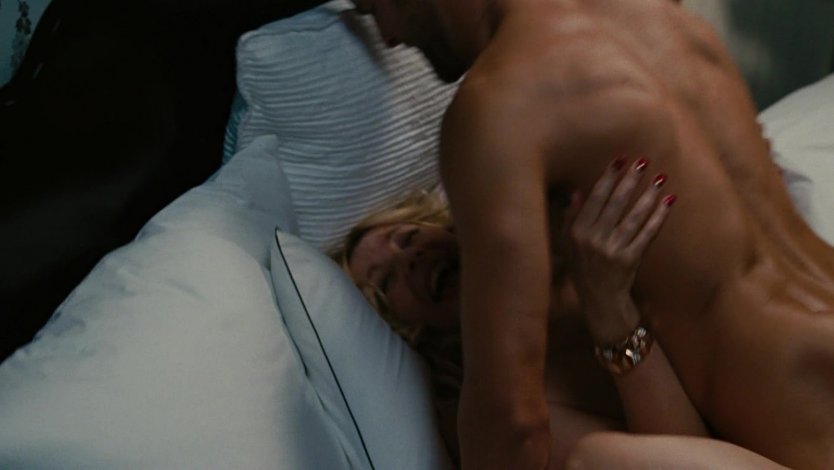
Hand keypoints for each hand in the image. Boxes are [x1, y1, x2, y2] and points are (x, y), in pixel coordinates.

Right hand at [564, 157, 675, 341]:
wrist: (600, 304)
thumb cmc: (584, 271)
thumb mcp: (569, 246)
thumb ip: (571, 219)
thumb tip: (577, 193)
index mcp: (576, 233)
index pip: (594, 199)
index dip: (608, 178)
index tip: (619, 160)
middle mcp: (592, 240)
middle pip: (615, 203)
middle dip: (629, 180)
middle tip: (642, 161)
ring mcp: (611, 251)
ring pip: (633, 216)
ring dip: (648, 195)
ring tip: (659, 177)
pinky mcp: (629, 261)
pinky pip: (647, 234)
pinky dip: (658, 217)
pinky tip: (668, 202)